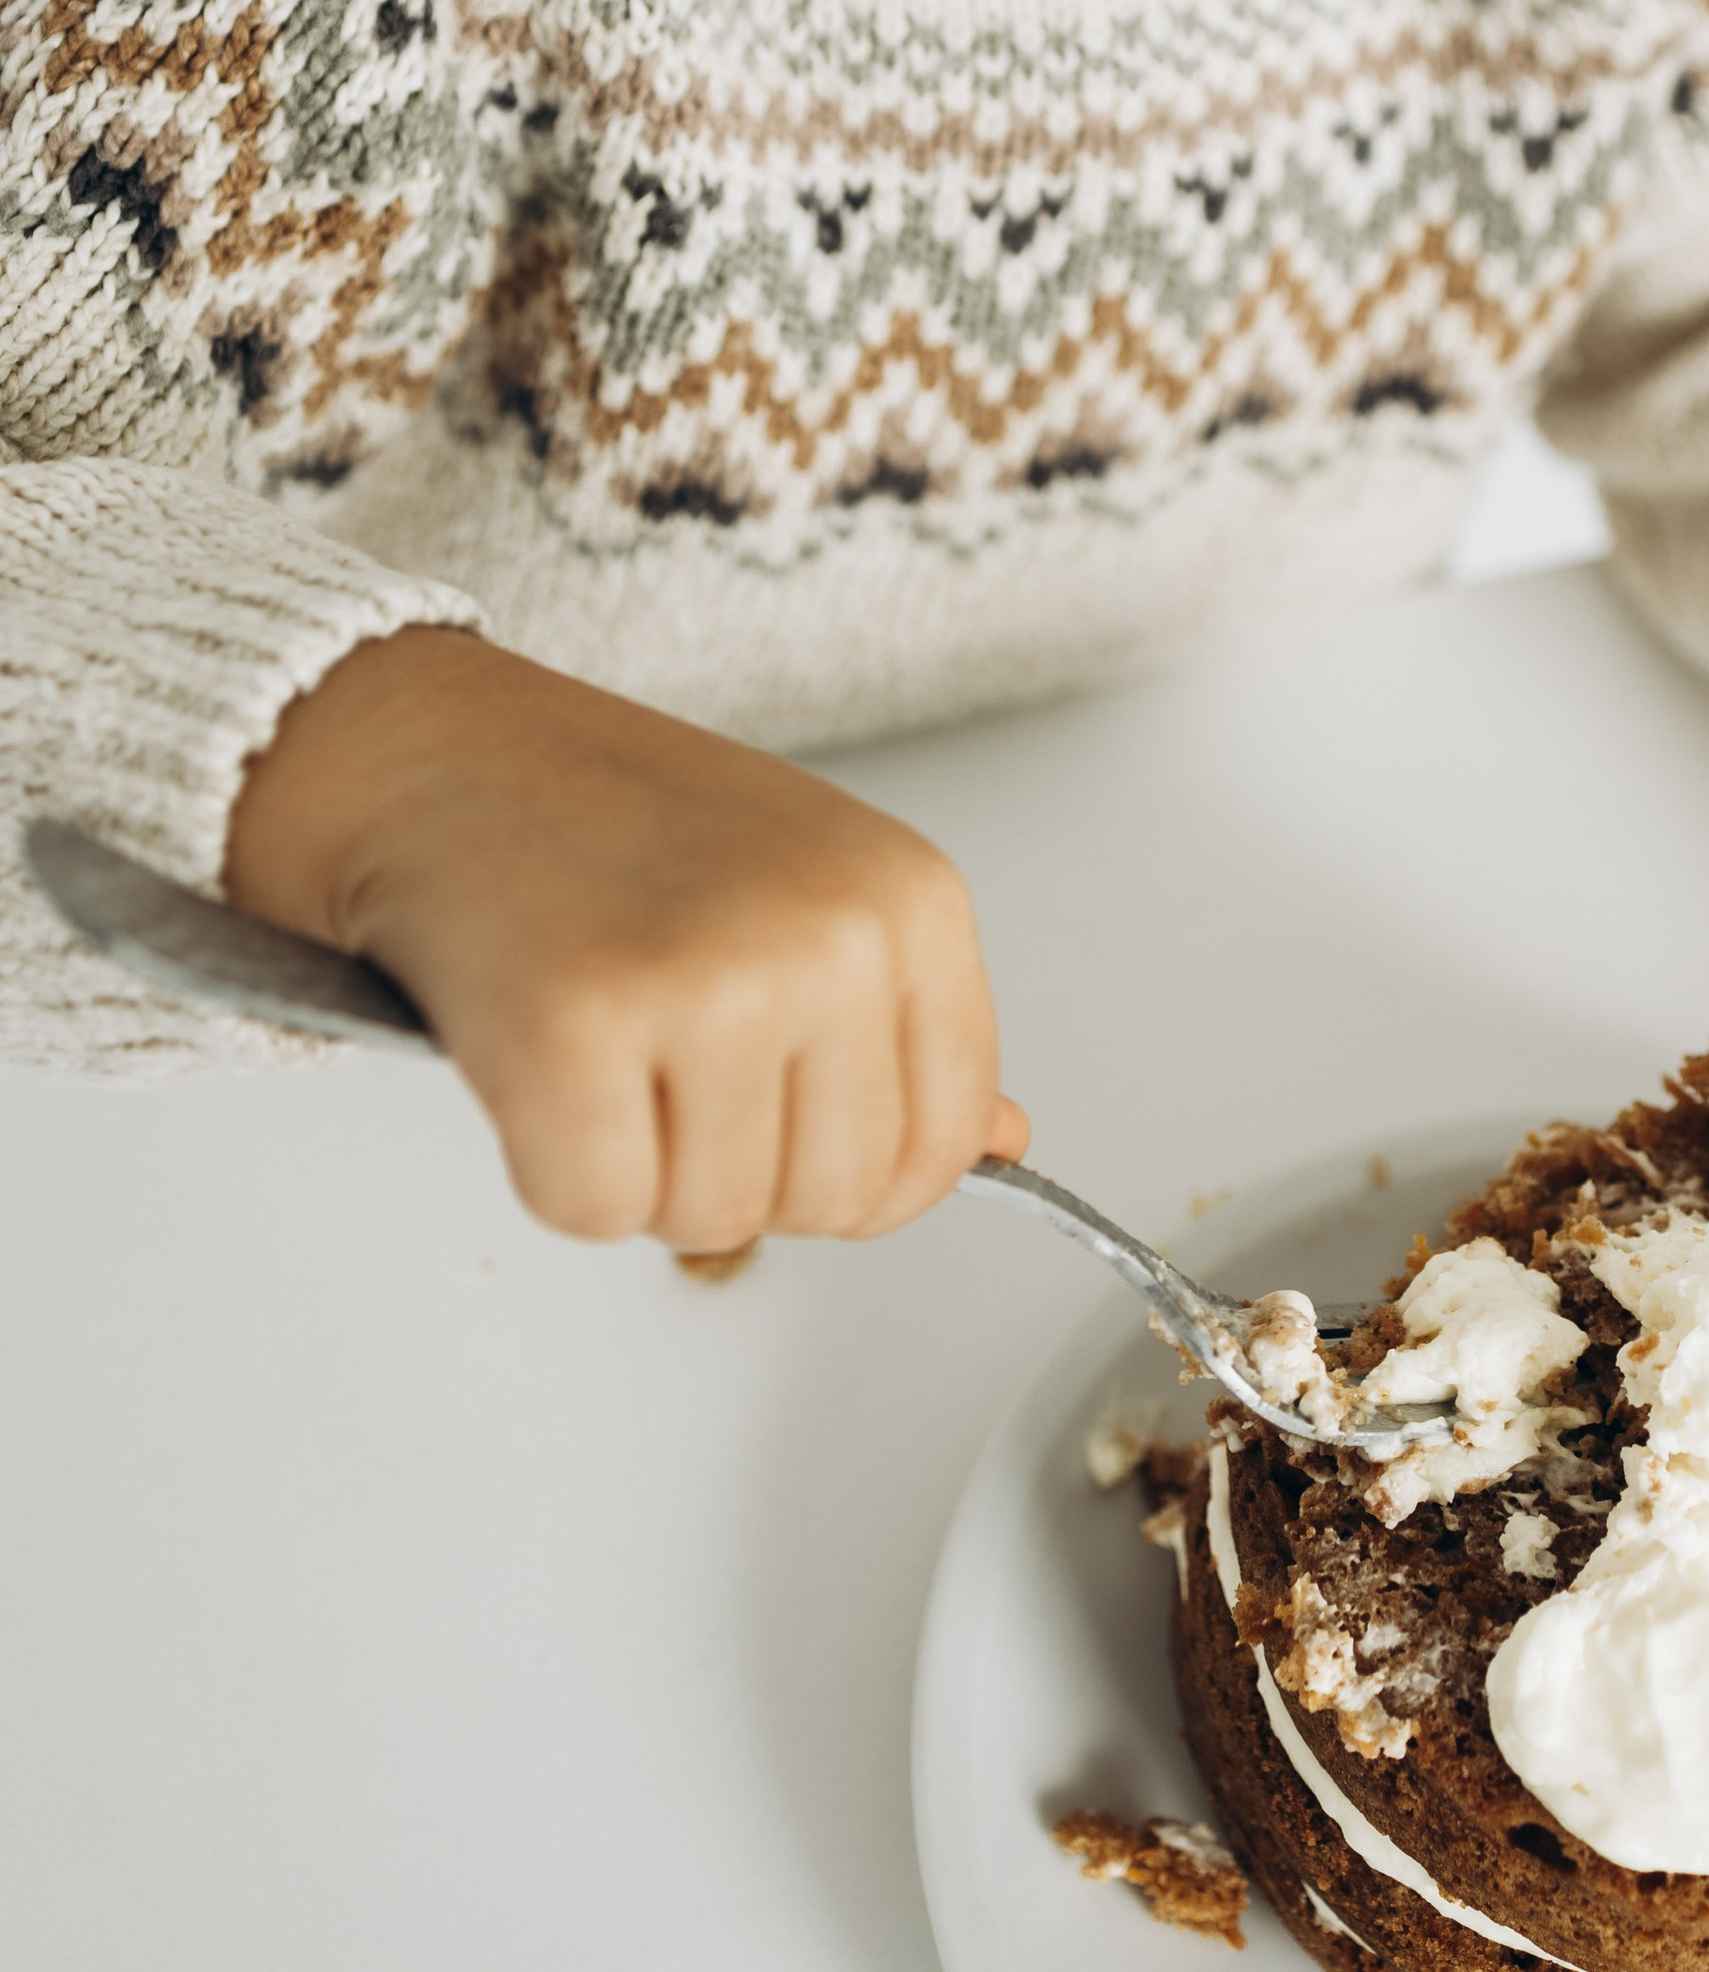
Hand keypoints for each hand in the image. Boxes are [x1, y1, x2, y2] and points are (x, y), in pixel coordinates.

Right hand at [226, 626, 1026, 1257]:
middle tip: (667, 1062)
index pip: (947, 1141)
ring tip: (608, 1046)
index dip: (853, 1166)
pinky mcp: (574, 1032)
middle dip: (743, 1170)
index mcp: (909, 899)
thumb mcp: (807, 887)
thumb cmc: (613, 818)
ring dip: (646, 1171)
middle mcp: (828, 937)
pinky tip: (541, 1062)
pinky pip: (597, 1212)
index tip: (780, 1112)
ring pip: (718, 1222)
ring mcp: (707, 981)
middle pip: (836, 1201)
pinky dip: (552, 1170)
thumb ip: (903, 1023)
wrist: (443, 750)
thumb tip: (1002, 1144)